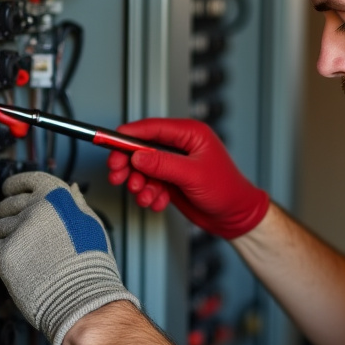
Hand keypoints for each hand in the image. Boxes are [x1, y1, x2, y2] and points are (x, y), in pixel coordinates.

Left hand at [0, 171, 139, 344]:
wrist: (85, 297)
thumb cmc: (91, 265)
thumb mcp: (91, 224)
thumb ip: (76, 204)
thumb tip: (72, 187)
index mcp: (58, 197)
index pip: (28, 181)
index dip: (15, 186)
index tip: (9, 190)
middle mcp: (37, 208)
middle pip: (7, 205)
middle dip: (6, 217)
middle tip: (16, 232)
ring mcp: (20, 230)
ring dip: (3, 240)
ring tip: (19, 254)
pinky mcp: (7, 253)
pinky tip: (13, 266)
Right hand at [106, 118, 269, 239]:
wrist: (234, 216)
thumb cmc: (226, 190)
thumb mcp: (192, 175)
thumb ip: (163, 164)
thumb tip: (137, 155)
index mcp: (191, 134)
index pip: (153, 128)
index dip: (130, 134)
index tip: (110, 140)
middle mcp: (181, 147)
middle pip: (142, 148)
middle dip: (129, 164)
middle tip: (118, 175)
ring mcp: (175, 164)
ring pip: (143, 169)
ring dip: (139, 183)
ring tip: (144, 194)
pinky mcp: (171, 180)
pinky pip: (150, 184)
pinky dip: (149, 194)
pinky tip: (157, 201)